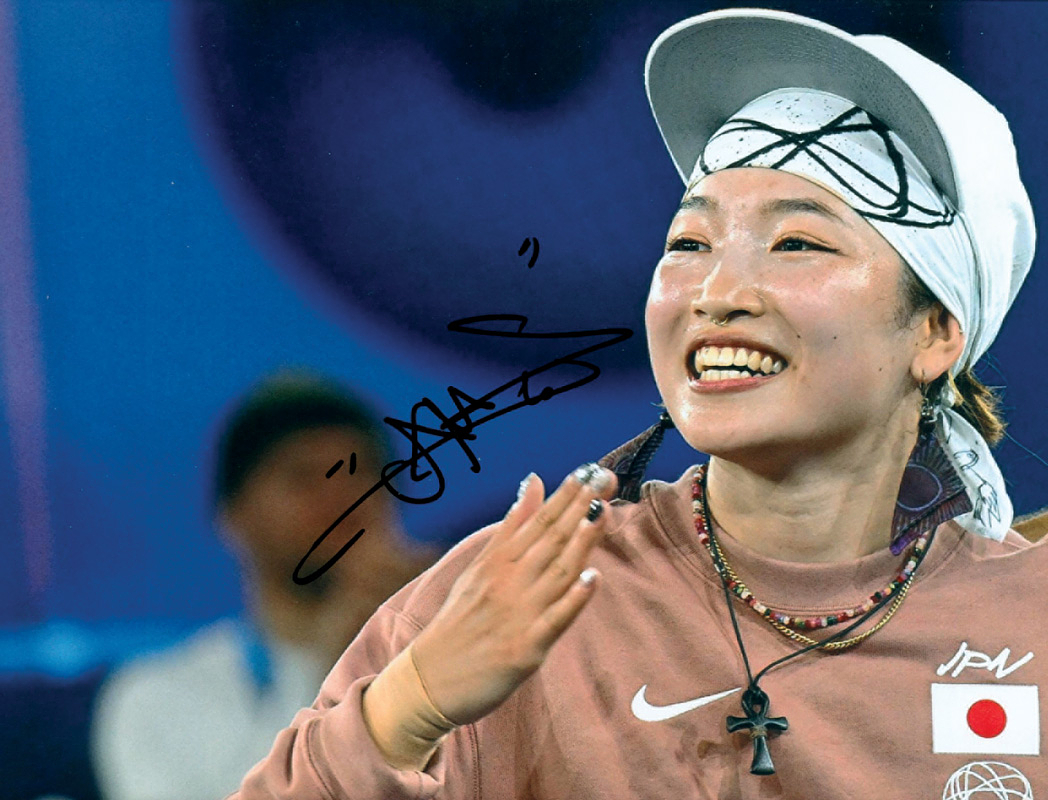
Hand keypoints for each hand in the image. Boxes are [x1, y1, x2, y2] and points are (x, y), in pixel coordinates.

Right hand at [411, 463, 616, 725]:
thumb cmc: (459, 621)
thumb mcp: (479, 567)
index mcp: (497, 561)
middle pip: (550, 538)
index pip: (538, 520)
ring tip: (604, 512)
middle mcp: (507, 582)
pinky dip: (574, 599)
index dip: (566, 494)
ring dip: (582, 541)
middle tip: (605, 477)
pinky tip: (593, 579)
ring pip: (556, 572)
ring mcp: (517, 615)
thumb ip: (512, 525)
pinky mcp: (525, 649)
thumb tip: (534, 481)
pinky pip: (554, 621)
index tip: (590, 469)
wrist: (429, 680)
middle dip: (580, 506)